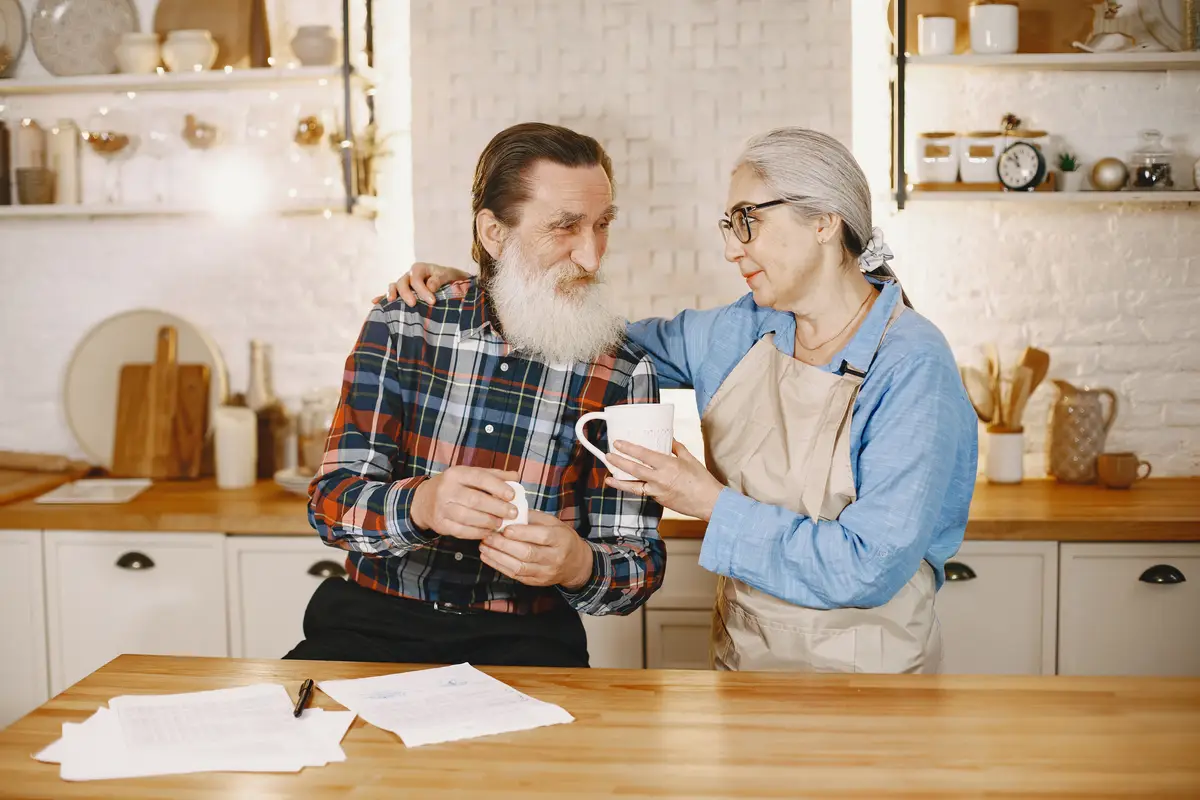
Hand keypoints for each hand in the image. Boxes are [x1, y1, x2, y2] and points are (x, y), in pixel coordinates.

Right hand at [386, 262, 471, 305]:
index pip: (416, 279)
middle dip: (406, 294)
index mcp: (419, 268)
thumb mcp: (447, 275)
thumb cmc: (448, 278)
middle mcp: (409, 275)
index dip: (422, 290)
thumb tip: (429, 286)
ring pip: (394, 286)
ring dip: (392, 293)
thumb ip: (439, 279)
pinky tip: (375, 302)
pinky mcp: (402, 292)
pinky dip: (382, 297)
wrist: (449, 282)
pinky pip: (391, 294)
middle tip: (413, 304)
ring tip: (391, 301)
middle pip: (402, 283)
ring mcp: (404, 283)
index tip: (432, 301)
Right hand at [410, 466, 520, 539]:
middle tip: (513, 513)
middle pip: (475, 500)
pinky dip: (477, 533)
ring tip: (500, 523)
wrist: (424, 501)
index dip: (497, 487)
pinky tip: (488, 532)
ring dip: (488, 522)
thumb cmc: (455, 486)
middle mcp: (446, 489)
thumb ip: (494, 476)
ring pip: (468, 517)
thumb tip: (516, 476)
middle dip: (497, 508)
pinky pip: (461, 531)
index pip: (479, 478)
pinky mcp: (440, 524)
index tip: (512, 495)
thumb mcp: (471, 475)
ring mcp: (441, 508)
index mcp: (456, 473)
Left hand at [480, 510, 593, 589]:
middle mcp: (555, 557)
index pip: (541, 537)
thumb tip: (509, 512)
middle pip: (528, 553)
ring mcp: (546, 572)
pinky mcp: (536, 582)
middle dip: (504, 545)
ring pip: (519, 567)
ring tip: (484, 546)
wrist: (575, 564)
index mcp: (560, 539)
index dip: (522, 533)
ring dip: (498, 557)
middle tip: (488, 536)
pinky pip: (516, 575)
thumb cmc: (561, 538)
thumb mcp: (553, 522)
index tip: (504, 528)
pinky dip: (499, 566)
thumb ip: (532, 517)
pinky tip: (488, 557)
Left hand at [605, 439, 723, 520]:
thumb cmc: (702, 480)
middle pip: (634, 469)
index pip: (643, 454)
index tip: (618, 443)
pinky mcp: (659, 500)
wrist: (709, 502)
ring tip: (608, 477)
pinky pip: (643, 493)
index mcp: (668, 465)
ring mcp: (658, 491)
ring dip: (619, 481)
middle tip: (608, 455)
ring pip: (633, 486)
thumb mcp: (689, 459)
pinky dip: (633, 489)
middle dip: (618, 462)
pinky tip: (626, 486)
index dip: (628, 448)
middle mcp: (660, 478)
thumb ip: (676, 448)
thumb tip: (668, 438)